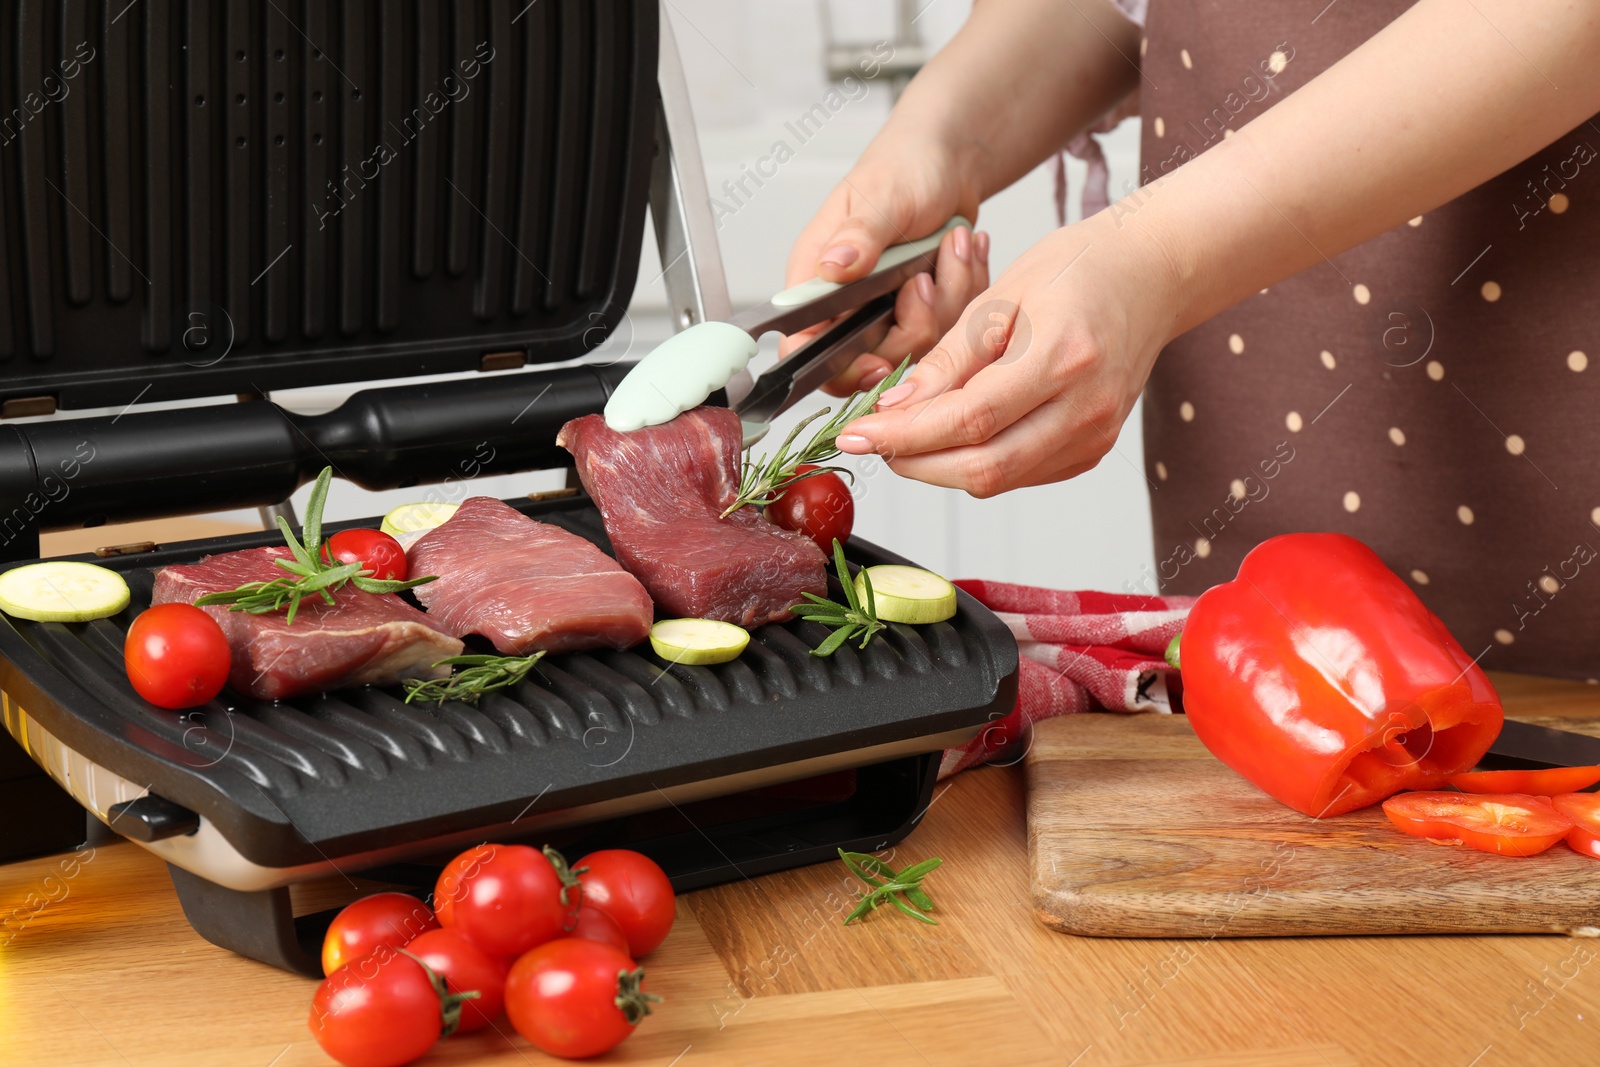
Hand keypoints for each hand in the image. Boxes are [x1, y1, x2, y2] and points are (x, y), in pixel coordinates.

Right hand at [780, 144, 987, 395]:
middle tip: (926, 278)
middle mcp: (848, 303)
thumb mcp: (883, 197)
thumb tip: (831, 267)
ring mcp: (888, 310)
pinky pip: (953, 327)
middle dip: (916, 322)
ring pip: (922, 343)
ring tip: (955, 244)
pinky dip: (968, 288)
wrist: (948, 162)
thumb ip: (858, 237)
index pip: (808, 347)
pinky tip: (965, 250)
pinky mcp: (924, 311)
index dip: (838, 367)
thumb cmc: (905, 168)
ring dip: (950, 294)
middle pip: (875, 356)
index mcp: (818, 280)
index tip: (876, 362)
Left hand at [832, 215, 1180, 496]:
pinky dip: (977, 463)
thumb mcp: (1002, 294)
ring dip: (940, 468)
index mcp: (1063, 358)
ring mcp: (1095, 435)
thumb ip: (949, 358)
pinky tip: (951, 438)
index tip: (858, 432)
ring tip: (904, 438)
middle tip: (871, 442)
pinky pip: (1022, 474)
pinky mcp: (1093, 449)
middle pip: (983, 467)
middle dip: (914, 462)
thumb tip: (897, 408)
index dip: (906, 435)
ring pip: (999, 480)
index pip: (968, 419)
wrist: (1153, 275)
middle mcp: (1086, 408)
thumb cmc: (1081, 268)